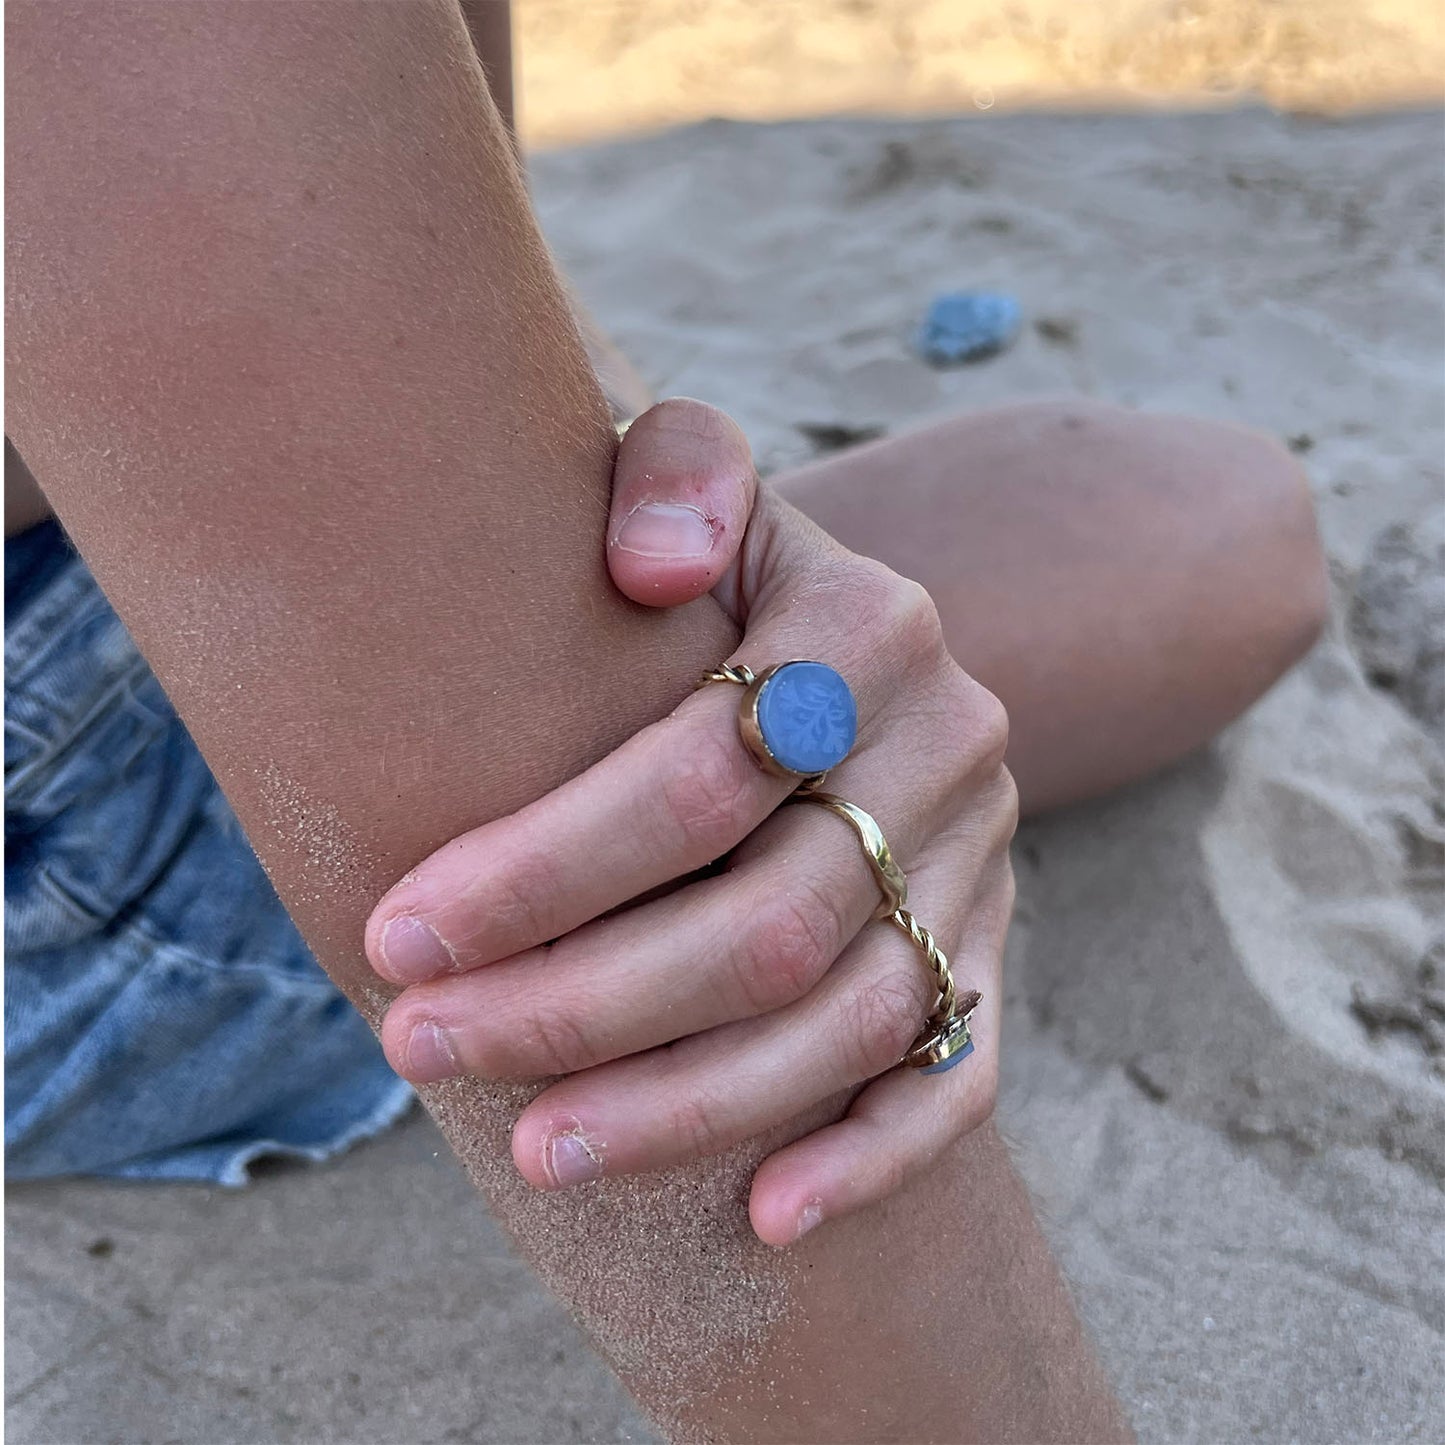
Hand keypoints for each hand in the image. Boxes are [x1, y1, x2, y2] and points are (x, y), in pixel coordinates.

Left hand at [365, 399, 1016, 1245]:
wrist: (828, 641)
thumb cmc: (713, 575)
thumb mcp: (697, 480)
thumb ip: (676, 476)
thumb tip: (652, 572)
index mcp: (866, 629)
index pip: (699, 776)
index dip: (545, 869)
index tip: (399, 936)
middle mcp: (944, 746)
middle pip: (768, 917)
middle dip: (581, 1003)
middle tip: (422, 1046)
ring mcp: (976, 862)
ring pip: (850, 1019)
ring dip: (688, 1108)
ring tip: (531, 1153)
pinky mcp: (988, 946)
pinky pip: (956, 1072)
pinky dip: (871, 1157)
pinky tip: (765, 1223)